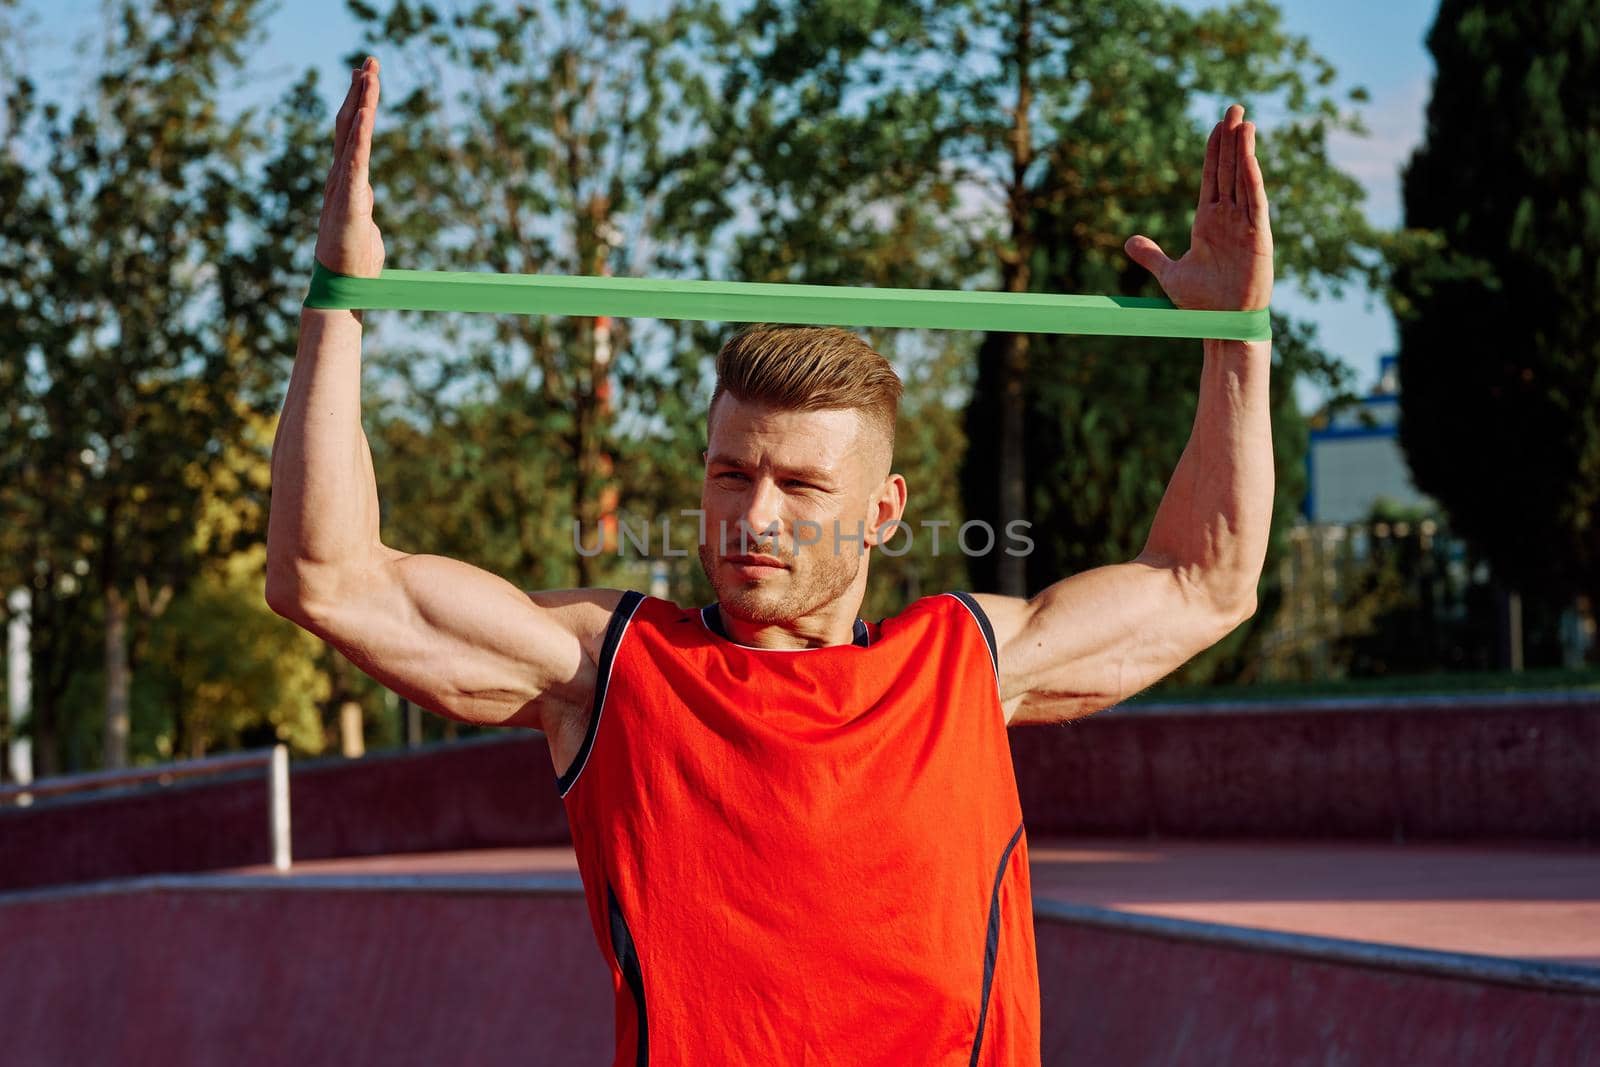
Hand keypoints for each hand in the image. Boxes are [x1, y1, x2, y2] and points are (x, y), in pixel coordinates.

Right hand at [315, 56, 385, 278]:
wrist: (342, 288)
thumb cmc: (354, 263)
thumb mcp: (365, 227)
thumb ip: (365, 209)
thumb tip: (368, 203)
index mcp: (346, 182)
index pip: (352, 136)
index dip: (358, 106)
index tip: (365, 79)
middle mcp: (340, 178)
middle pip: (349, 126)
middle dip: (359, 92)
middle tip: (369, 61)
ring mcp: (342, 187)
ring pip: (352, 136)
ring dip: (362, 103)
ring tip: (369, 74)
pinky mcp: (350, 199)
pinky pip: (356, 161)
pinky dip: (361, 136)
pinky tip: (365, 112)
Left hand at [1125, 104, 1272, 311]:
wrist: (1221, 324)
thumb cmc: (1201, 302)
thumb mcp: (1169, 274)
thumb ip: (1151, 255)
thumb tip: (1128, 241)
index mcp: (1208, 222)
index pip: (1212, 177)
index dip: (1215, 150)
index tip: (1218, 125)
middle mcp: (1228, 218)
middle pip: (1229, 170)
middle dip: (1231, 139)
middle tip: (1234, 107)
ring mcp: (1244, 225)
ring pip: (1244, 179)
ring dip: (1244, 151)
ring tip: (1244, 122)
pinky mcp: (1258, 237)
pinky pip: (1256, 202)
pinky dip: (1253, 179)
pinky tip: (1249, 157)